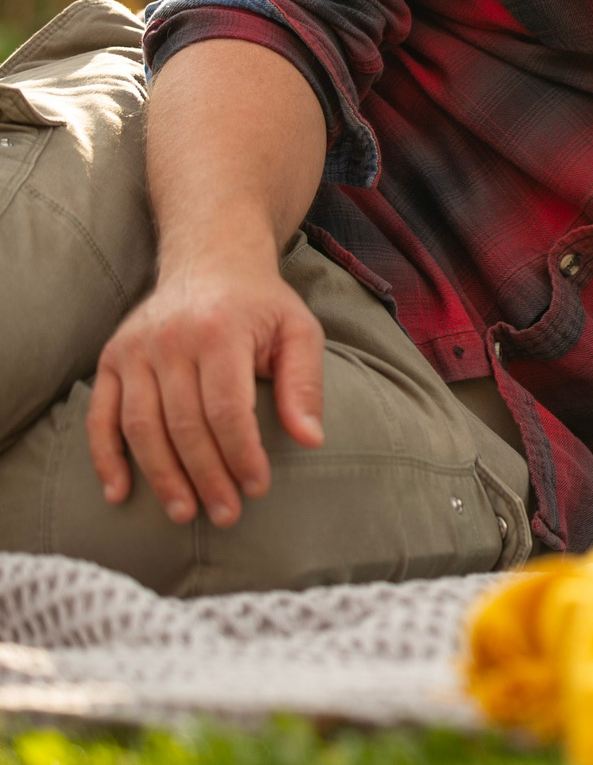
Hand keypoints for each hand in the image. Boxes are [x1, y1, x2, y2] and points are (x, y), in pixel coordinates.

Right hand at [87, 253, 325, 527]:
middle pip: (183, 424)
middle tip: (226, 514)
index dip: (241, 454)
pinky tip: (118, 493)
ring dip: (162, 477)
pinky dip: (105, 458)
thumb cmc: (262, 305)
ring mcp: (133, 350)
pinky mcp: (109, 359)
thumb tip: (311, 439)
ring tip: (185, 513)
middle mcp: (170, 339)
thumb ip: (305, 383)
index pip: (227, 409)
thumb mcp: (299, 331)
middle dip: (206, 476)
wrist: (210, 260)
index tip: (257, 488)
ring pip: (141, 427)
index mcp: (220, 330)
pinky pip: (99, 417)